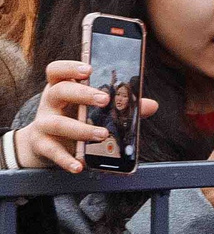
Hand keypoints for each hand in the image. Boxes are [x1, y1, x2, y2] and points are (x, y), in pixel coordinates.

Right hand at [16, 59, 156, 173]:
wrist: (47, 143)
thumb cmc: (76, 118)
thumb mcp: (95, 108)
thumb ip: (123, 105)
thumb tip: (151, 105)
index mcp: (63, 88)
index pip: (57, 71)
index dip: (70, 67)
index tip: (88, 69)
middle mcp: (50, 103)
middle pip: (60, 91)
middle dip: (82, 94)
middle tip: (105, 99)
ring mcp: (43, 123)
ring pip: (57, 123)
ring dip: (81, 129)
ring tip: (102, 134)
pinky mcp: (42, 144)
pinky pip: (52, 152)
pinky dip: (66, 160)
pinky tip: (80, 165)